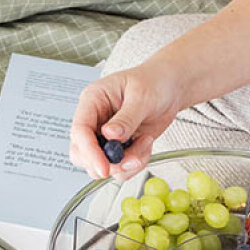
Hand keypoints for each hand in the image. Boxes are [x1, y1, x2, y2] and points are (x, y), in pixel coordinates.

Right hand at [69, 62, 184, 180]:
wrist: (169, 88)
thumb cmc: (153, 82)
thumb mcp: (141, 96)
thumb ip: (126, 118)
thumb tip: (110, 135)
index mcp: (93, 100)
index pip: (80, 130)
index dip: (90, 152)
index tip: (104, 168)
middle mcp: (95, 121)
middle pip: (82, 154)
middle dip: (106, 163)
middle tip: (130, 160)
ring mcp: (106, 137)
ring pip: (102, 165)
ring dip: (126, 164)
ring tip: (144, 144)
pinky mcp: (120, 148)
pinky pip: (120, 168)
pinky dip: (135, 163)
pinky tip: (146, 145)